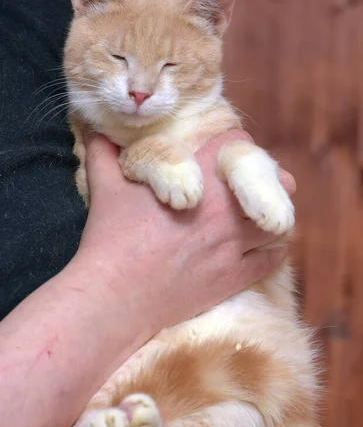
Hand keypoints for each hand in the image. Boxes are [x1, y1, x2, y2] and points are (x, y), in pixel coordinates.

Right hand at [75, 129, 294, 332]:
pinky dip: (274, 251)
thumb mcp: (105, 187)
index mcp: (199, 180)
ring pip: (278, 222)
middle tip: (257, 184)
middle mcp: (225, 210)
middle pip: (273, 182)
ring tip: (265, 215)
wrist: (116, 295)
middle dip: (268, 179)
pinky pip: (271, 259)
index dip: (235, 145)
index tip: (227, 153)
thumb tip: (97, 130)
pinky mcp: (234, 277)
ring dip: (275, 215)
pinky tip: (268, 247)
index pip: (237, 145)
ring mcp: (233, 246)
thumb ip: (104, 152)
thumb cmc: (110, 238)